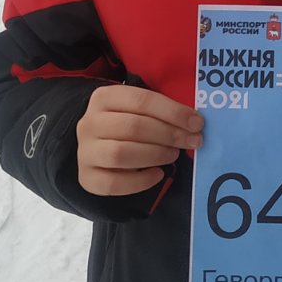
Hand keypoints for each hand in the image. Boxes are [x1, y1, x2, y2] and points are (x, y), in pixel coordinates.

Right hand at [76, 85, 202, 195]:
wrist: (97, 147)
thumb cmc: (126, 124)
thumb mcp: (138, 110)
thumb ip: (161, 112)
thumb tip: (194, 122)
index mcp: (104, 98)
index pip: (141, 100)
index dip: (173, 112)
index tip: (196, 123)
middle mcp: (89, 123)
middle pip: (133, 127)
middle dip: (169, 134)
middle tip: (191, 141)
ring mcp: (85, 151)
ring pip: (121, 153)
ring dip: (155, 155)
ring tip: (173, 155)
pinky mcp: (87, 177)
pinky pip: (114, 183)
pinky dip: (141, 181)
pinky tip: (157, 174)